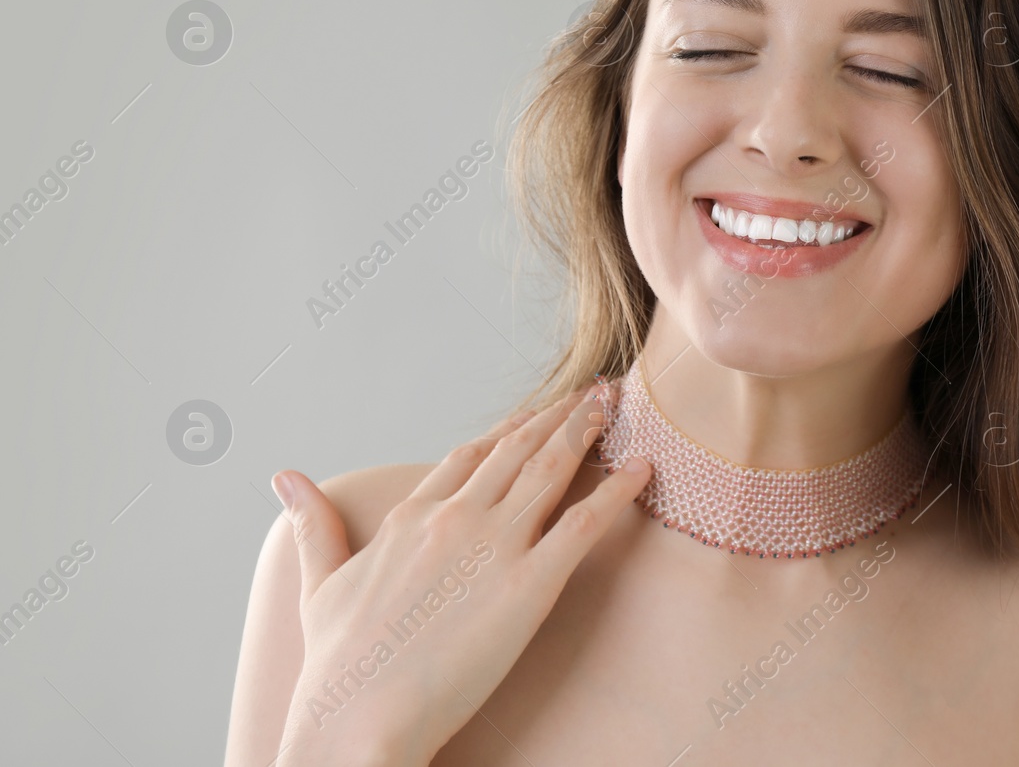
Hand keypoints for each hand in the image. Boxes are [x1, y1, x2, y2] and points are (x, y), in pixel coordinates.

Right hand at [270, 382, 649, 765]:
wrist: (356, 719)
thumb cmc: (339, 667)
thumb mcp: (320, 583)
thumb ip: (314, 524)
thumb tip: (284, 477)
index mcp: (411, 516)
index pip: (469, 455)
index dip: (508, 430)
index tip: (535, 414)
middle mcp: (455, 517)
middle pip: (518, 449)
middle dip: (560, 416)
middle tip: (596, 391)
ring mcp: (493, 546)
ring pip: (551, 470)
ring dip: (587, 432)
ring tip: (616, 406)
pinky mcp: (528, 585)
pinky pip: (584, 524)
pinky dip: (617, 492)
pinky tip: (642, 470)